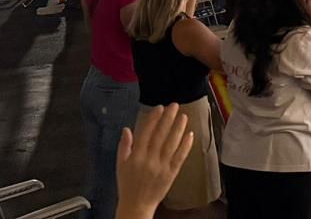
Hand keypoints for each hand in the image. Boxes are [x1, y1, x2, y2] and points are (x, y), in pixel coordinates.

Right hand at [115, 104, 192, 218]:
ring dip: (178, 129)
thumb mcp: (120, 165)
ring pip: (172, 144)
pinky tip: (190, 135)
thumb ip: (124, 146)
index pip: (146, 133)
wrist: (136, 205)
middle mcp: (149, 159)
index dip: (153, 119)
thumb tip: (127, 129)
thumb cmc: (127, 184)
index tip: (160, 107)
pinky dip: (185, 146)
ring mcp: (162, 166)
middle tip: (175, 105)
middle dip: (168, 119)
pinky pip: (180, 157)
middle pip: (160, 136)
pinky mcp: (171, 173)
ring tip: (184, 116)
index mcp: (136, 156)